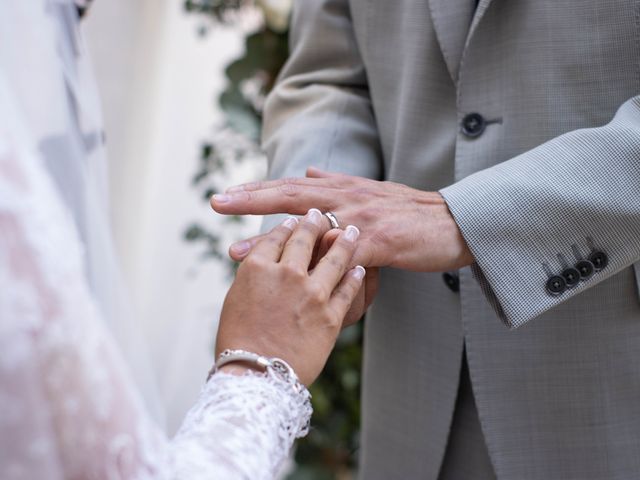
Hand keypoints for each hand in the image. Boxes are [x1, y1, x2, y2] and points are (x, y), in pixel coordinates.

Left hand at [211, 167, 473, 271]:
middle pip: (292, 194)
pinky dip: (318, 265)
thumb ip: (337, 182)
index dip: (258, 188)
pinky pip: (344, 256)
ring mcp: (363, 218)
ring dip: (270, 238)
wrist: (453, 223)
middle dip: (251, 198)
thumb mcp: (370, 191)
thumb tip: (308, 170)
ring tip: (235, 250)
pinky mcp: (380, 241)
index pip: (292, 185)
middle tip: (216, 202)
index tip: (225, 194)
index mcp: (342, 188)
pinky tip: (293, 275)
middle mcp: (347, 197)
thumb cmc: (410, 213)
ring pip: (310, 226)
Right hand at [215, 209, 367, 385]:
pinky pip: (348, 289)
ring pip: (335, 257)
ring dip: (344, 241)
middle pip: (305, 238)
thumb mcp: (235, 301)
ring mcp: (312, 293)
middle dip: (315, 222)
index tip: (294, 220)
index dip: (287, 226)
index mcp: (257, 268)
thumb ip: (253, 278)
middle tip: (322, 215)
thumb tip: (261, 266)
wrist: (255, 376)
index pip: (276, 237)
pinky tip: (360, 268)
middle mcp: (286, 274)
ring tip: (351, 231)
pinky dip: (355, 276)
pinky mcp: (331, 316)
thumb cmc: (238, 343)